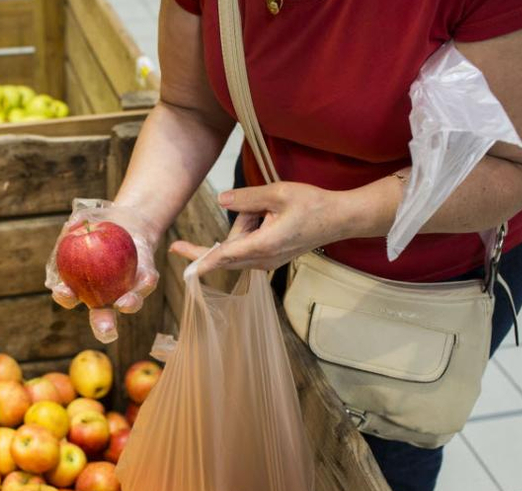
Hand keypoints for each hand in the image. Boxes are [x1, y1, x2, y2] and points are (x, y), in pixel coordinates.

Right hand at [45, 199, 159, 343]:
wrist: (127, 221)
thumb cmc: (97, 224)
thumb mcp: (84, 218)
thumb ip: (76, 222)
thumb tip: (73, 226)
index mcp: (80, 286)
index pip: (68, 297)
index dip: (64, 296)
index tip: (64, 290)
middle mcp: (103, 295)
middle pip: (102, 315)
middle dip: (104, 326)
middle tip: (106, 330)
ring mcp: (125, 290)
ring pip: (128, 304)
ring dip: (128, 306)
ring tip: (125, 304)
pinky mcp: (145, 279)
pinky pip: (146, 283)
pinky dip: (146, 283)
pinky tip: (146, 278)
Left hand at [170, 182, 349, 273]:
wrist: (339, 219)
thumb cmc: (312, 205)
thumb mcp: (278, 193)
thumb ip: (247, 198)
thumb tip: (221, 201)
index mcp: (263, 245)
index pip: (224, 255)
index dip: (201, 260)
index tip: (183, 267)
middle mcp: (263, 259)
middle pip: (226, 253)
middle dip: (222, 235)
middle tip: (208, 233)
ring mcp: (267, 262)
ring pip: (237, 247)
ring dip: (246, 225)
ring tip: (272, 209)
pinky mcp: (270, 259)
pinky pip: (247, 247)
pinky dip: (249, 231)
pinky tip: (269, 216)